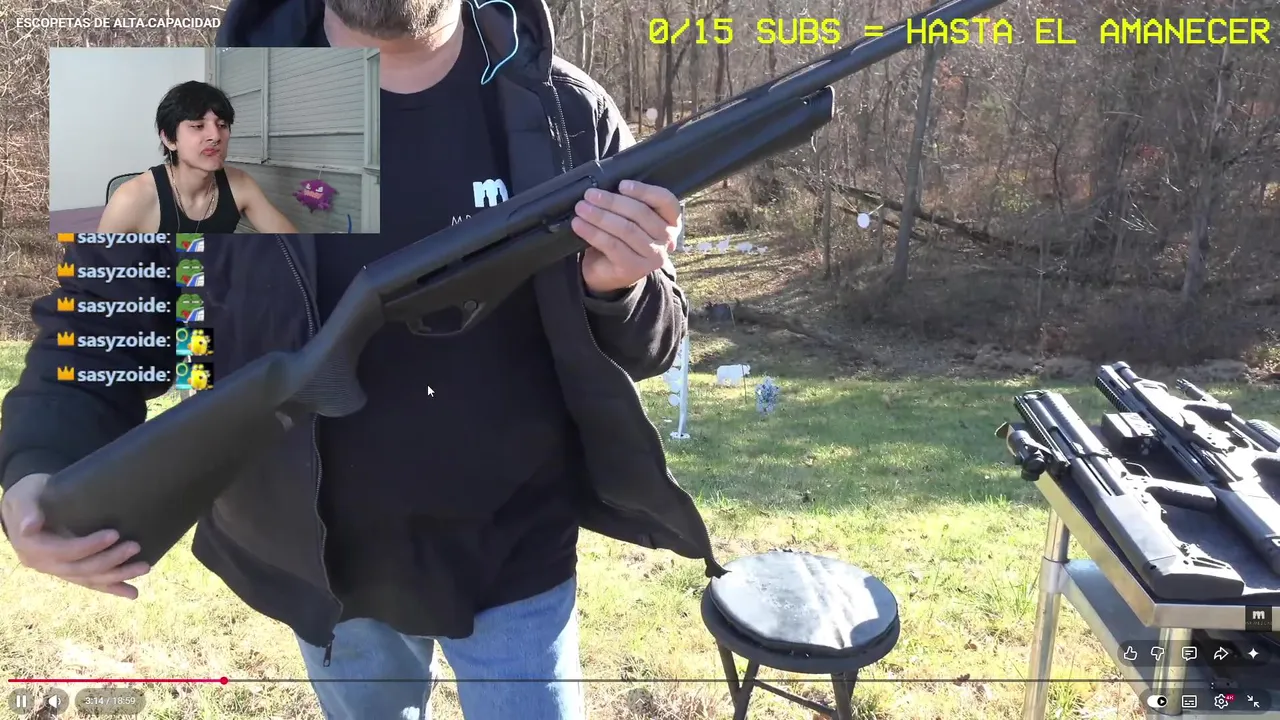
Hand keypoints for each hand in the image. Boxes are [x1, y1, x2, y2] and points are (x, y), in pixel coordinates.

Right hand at [1, 473, 148, 598]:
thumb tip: (30, 526)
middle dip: (110, 560)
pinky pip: (92, 583)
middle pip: (81, 569)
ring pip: (90, 579)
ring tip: (145, 567)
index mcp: (32, 548)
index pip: (63, 552)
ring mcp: (59, 570)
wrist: (26, 508)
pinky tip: (132, 593)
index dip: (88, 546)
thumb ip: (27, 509)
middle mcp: (45, 565)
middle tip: (136, 546)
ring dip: (118, 576)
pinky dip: (113, 588)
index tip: (114, 534)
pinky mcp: (71, 571)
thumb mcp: (24, 497)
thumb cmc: (29, 496)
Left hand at [572, 180, 680, 294]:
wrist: (608, 271)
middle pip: (641, 214)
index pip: (665, 200)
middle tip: (589, 195)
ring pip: (626, 229)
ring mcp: (653, 256)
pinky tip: (579, 225)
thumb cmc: (619, 237)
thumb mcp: (627, 217)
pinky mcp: (634, 268)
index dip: (644, 191)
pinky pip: (612, 245)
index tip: (621, 185)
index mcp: (670, 221)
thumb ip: (625, 202)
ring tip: (581, 208)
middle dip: (612, 202)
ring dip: (600, 216)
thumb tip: (604, 188)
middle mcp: (667, 239)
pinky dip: (593, 233)